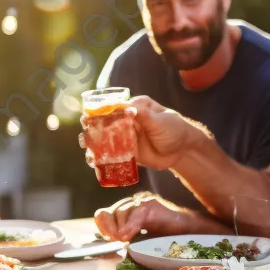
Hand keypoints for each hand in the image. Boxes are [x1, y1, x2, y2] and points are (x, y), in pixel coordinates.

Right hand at [80, 96, 204, 171]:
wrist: (184, 151)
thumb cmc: (174, 129)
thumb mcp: (160, 119)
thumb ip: (143, 114)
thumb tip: (127, 106)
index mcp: (134, 107)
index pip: (113, 107)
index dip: (99, 111)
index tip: (88, 118)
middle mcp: (127, 121)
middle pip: (104, 123)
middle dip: (92, 129)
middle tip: (86, 137)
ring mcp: (126, 137)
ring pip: (105, 140)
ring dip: (94, 145)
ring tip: (87, 151)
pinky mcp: (128, 153)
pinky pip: (112, 155)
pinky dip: (103, 158)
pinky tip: (94, 163)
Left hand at [94, 194, 192, 242]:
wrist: (191, 234)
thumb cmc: (167, 240)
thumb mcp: (140, 243)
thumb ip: (126, 241)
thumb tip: (112, 244)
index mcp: (126, 214)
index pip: (105, 215)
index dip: (103, 226)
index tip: (108, 239)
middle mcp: (132, 206)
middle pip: (110, 212)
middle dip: (110, 228)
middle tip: (117, 240)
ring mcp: (142, 203)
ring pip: (121, 211)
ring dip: (121, 228)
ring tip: (126, 239)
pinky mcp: (152, 205)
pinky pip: (137, 212)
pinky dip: (131, 225)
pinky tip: (129, 235)